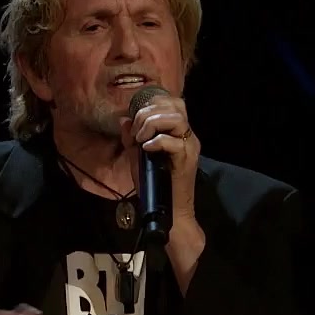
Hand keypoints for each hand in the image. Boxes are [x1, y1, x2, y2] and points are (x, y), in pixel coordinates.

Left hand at [120, 94, 199, 220]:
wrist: (167, 211)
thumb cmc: (153, 186)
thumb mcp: (137, 157)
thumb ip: (131, 138)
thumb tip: (124, 119)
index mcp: (178, 133)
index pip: (174, 103)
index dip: (153, 103)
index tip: (136, 119)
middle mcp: (187, 136)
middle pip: (174, 106)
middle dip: (148, 114)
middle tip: (136, 131)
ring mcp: (190, 147)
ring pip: (176, 119)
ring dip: (153, 124)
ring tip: (141, 139)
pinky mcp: (187, 159)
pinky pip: (174, 142)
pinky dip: (158, 141)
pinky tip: (147, 149)